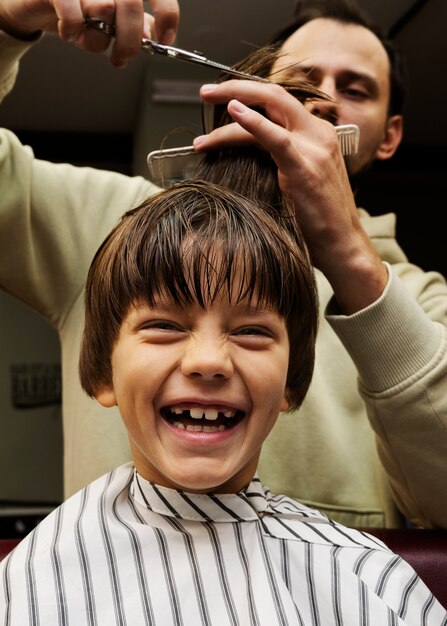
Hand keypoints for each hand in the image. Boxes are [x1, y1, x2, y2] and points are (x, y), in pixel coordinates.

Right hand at [0, 0, 178, 66]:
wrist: (37, 3)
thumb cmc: (78, 9)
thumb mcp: (113, 18)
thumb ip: (136, 24)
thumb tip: (152, 37)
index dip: (166, 15)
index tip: (164, 40)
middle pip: (132, 6)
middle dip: (130, 43)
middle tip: (121, 59)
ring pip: (104, 12)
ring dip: (97, 39)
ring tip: (85, 38)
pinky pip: (73, 15)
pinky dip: (73, 31)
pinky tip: (69, 34)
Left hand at [194, 81, 387, 313]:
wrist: (341, 244)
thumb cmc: (318, 219)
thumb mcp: (301, 179)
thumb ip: (282, 159)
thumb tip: (249, 154)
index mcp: (318, 134)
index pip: (279, 102)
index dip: (248, 93)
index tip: (221, 96)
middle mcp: (319, 133)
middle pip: (273, 95)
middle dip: (236, 87)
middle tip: (206, 92)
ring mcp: (314, 147)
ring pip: (269, 109)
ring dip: (232, 103)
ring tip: (205, 109)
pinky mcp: (305, 167)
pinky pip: (276, 137)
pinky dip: (253, 122)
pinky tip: (234, 112)